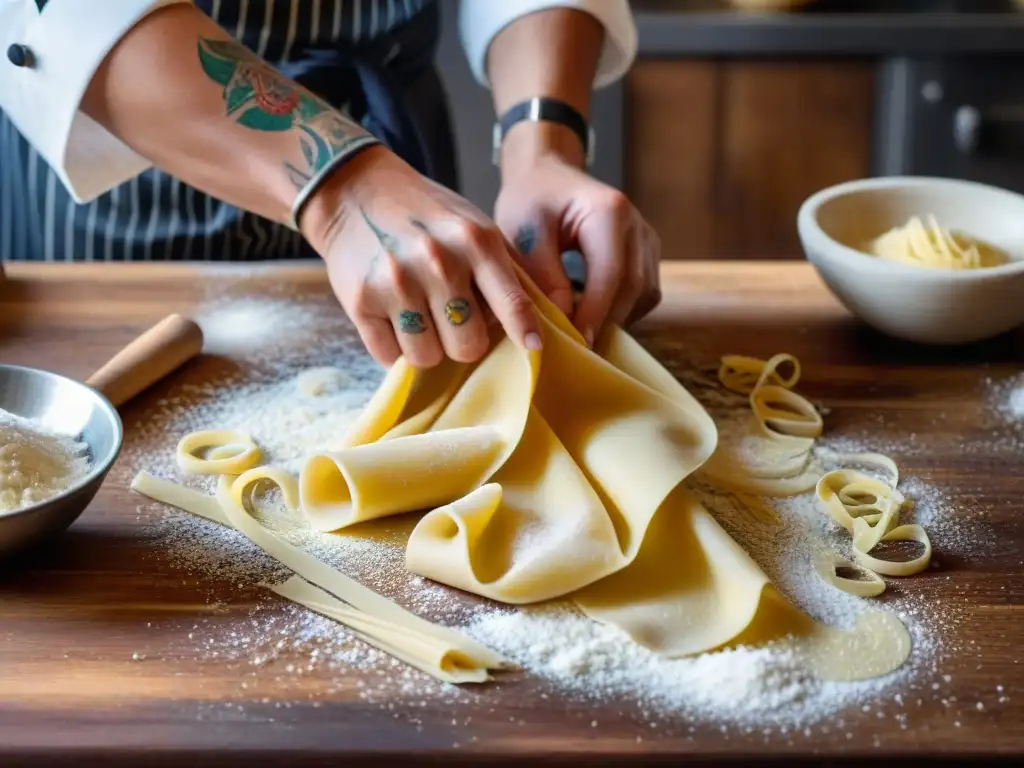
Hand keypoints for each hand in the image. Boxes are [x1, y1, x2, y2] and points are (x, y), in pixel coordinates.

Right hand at [301, 146, 542, 368]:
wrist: (354, 190)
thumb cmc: (424, 214)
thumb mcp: (473, 226)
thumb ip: (504, 269)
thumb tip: (537, 320)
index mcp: (475, 242)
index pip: (511, 302)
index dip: (524, 331)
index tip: (533, 347)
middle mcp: (439, 263)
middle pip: (468, 346)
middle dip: (462, 341)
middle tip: (450, 321)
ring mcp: (397, 284)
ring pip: (427, 358)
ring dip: (426, 347)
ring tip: (418, 317)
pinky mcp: (361, 302)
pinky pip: (388, 357)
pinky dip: (393, 347)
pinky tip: (391, 318)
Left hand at [495, 154, 660, 346]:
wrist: (546, 176)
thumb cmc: (531, 200)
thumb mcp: (525, 232)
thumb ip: (544, 273)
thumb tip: (564, 316)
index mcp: (610, 211)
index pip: (610, 274)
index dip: (595, 313)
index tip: (575, 344)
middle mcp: (638, 225)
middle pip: (633, 288)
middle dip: (605, 322)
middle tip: (575, 350)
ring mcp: (647, 240)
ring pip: (643, 295)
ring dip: (614, 319)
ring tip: (581, 335)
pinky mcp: (647, 254)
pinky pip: (643, 293)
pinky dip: (621, 310)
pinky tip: (592, 318)